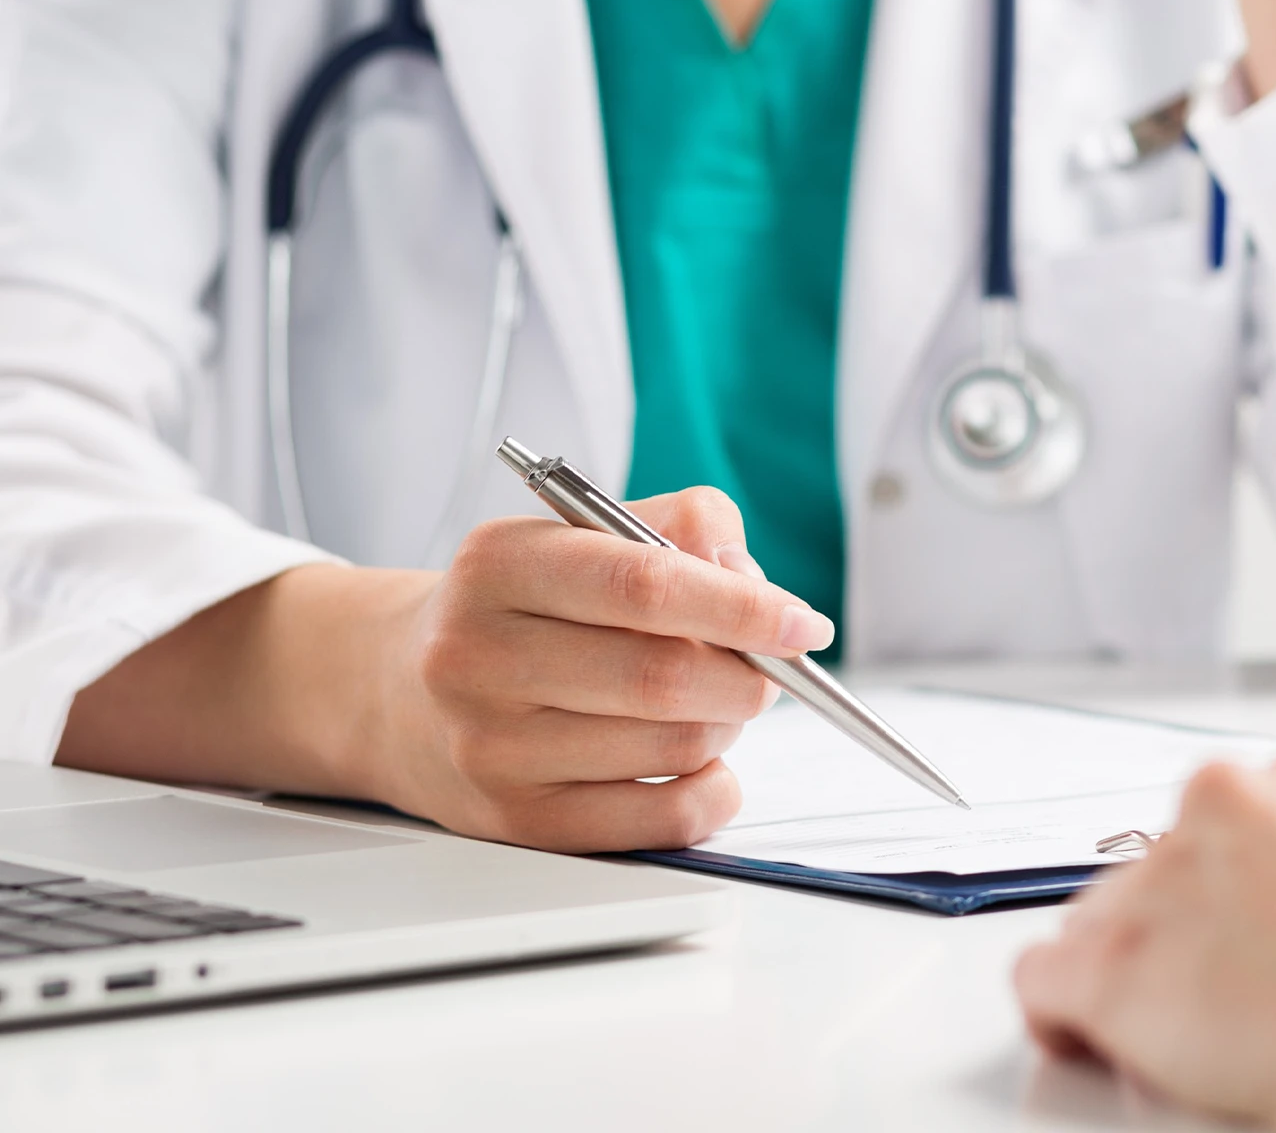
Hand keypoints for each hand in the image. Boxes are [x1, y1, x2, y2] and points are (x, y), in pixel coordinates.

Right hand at [367, 487, 833, 851]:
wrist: (397, 687)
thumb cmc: (521, 605)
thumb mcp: (583, 532)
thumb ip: (685, 527)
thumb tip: (754, 582)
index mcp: (501, 565)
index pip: (646, 585)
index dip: (744, 608)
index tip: (804, 623)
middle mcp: (480, 656)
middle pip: (665, 677)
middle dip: (746, 674)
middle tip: (763, 666)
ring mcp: (491, 748)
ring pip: (673, 746)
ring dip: (726, 725)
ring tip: (709, 702)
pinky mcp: (516, 821)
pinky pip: (660, 819)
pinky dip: (712, 790)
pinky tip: (699, 760)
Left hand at [1015, 748, 1275, 1130]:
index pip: (1244, 817)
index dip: (1248, 886)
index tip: (1260, 929)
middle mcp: (1224, 805)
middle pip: (1169, 863)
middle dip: (1189, 923)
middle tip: (1229, 989)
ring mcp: (1161, 881)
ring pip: (1107, 917)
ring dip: (1136, 967)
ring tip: (1179, 1031)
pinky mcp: (1112, 962)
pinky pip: (1047, 979)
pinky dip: (1065, 1015)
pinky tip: (1090, 1041)